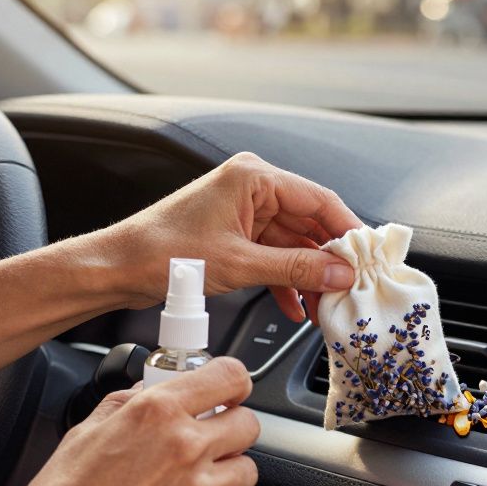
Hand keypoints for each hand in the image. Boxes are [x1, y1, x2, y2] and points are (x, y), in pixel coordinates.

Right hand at [0, 358, 259, 485]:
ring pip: (245, 470)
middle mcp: (185, 446)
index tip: (228, 394)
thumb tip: (152, 389)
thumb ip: (128, 403)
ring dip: (224, 476)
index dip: (233, 384)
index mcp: (157, 412)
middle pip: (248, 424)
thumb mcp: (86, 432)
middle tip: (206, 445)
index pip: (230, 376)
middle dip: (230, 431)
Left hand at [96, 152, 363, 321]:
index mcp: (254, 177)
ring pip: (294, 243)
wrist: (118, 267)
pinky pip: (274, 255)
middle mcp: (252, 188)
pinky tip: (296, 307)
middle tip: (351, 286)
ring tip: (326, 304)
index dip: (348, 230)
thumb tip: (339, 271)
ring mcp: (244, 212)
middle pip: (309, 222)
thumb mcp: (240, 264)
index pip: (319, 200)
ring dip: (309, 275)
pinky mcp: (235, 235)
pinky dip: (286, 281)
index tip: (368, 258)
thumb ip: (295, 268)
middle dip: (329, 259)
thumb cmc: (163, 252)